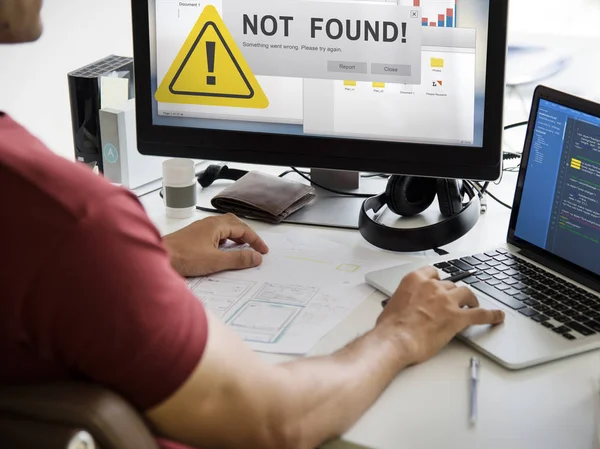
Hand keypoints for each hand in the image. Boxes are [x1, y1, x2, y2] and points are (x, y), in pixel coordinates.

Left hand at [162, 213, 268, 276]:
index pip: (243, 229)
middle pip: (234, 224)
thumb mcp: (216, 261)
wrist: (158, 257)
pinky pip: (214, 234)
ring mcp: (199, 229)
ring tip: (241, 249)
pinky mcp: (193, 237)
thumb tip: (256, 257)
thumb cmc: (183, 257)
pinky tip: (222, 251)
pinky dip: (224, 240)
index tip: (263, 251)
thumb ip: (238, 259)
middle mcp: (208, 224)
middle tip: (255, 247)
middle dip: (247, 235)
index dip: (255, 240)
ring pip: (223, 228)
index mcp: (216, 225)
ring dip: (235, 237)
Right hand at [376, 266, 504, 364]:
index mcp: (415, 280)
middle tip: (451, 303)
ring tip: (471, 305)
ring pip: (466, 293)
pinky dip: (491, 315)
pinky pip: (480, 314)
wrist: (395, 339)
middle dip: (452, 293)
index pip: (433, 272)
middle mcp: (433, 286)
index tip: (439, 284)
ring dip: (469, 299)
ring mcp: (447, 301)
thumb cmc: (390, 326)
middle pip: (450, 284)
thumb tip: (408, 308)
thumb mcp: (393, 304)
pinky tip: (497, 317)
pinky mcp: (458, 317)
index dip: (438, 280)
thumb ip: (406, 300)